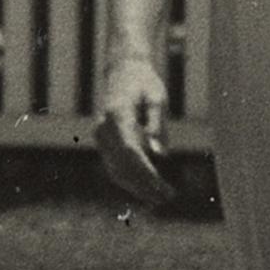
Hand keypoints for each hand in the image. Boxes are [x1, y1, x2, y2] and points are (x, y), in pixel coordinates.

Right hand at [88, 49, 176, 209]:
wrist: (124, 70)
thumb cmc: (144, 83)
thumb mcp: (157, 98)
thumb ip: (157, 125)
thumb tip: (159, 154)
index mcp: (117, 114)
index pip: (129, 151)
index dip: (145, 172)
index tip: (161, 186)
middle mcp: (104, 127)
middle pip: (122, 164)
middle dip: (144, 184)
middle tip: (168, 197)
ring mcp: (100, 136)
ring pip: (116, 170)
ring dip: (137, 187)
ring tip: (161, 198)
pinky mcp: (103, 142)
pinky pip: (114, 166)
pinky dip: (130, 180)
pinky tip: (148, 189)